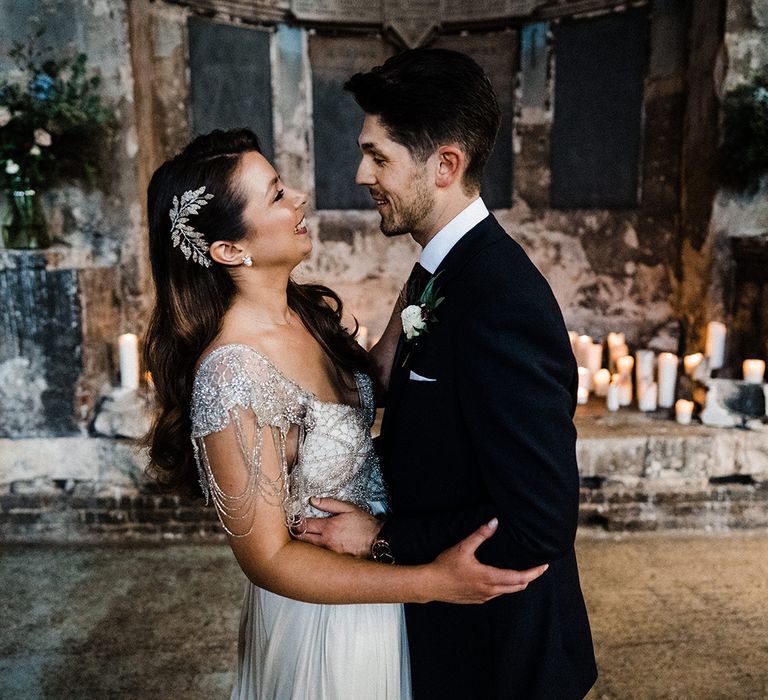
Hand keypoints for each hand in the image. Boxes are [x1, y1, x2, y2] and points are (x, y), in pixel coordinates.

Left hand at [294, 497, 380, 556]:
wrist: (377, 541)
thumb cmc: (364, 524)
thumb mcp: (348, 508)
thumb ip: (329, 504)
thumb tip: (313, 500)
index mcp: (328, 527)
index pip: (304, 525)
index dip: (296, 522)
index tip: (293, 519)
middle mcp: (326, 542)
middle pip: (302, 539)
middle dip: (296, 534)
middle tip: (293, 529)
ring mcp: (329, 553)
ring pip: (309, 548)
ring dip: (304, 543)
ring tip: (302, 536)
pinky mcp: (334, 560)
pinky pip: (319, 555)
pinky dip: (314, 550)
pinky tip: (315, 546)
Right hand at [428, 518, 548, 603]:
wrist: (430, 584)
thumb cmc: (445, 566)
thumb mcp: (463, 547)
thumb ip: (480, 534)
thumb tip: (495, 522)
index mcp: (489, 578)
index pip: (519, 577)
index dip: (534, 572)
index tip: (544, 566)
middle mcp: (490, 591)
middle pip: (518, 587)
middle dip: (530, 577)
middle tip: (539, 568)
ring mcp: (484, 597)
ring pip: (508, 592)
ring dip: (518, 582)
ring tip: (524, 571)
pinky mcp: (477, 599)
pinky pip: (498, 594)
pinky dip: (506, 587)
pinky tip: (503, 579)